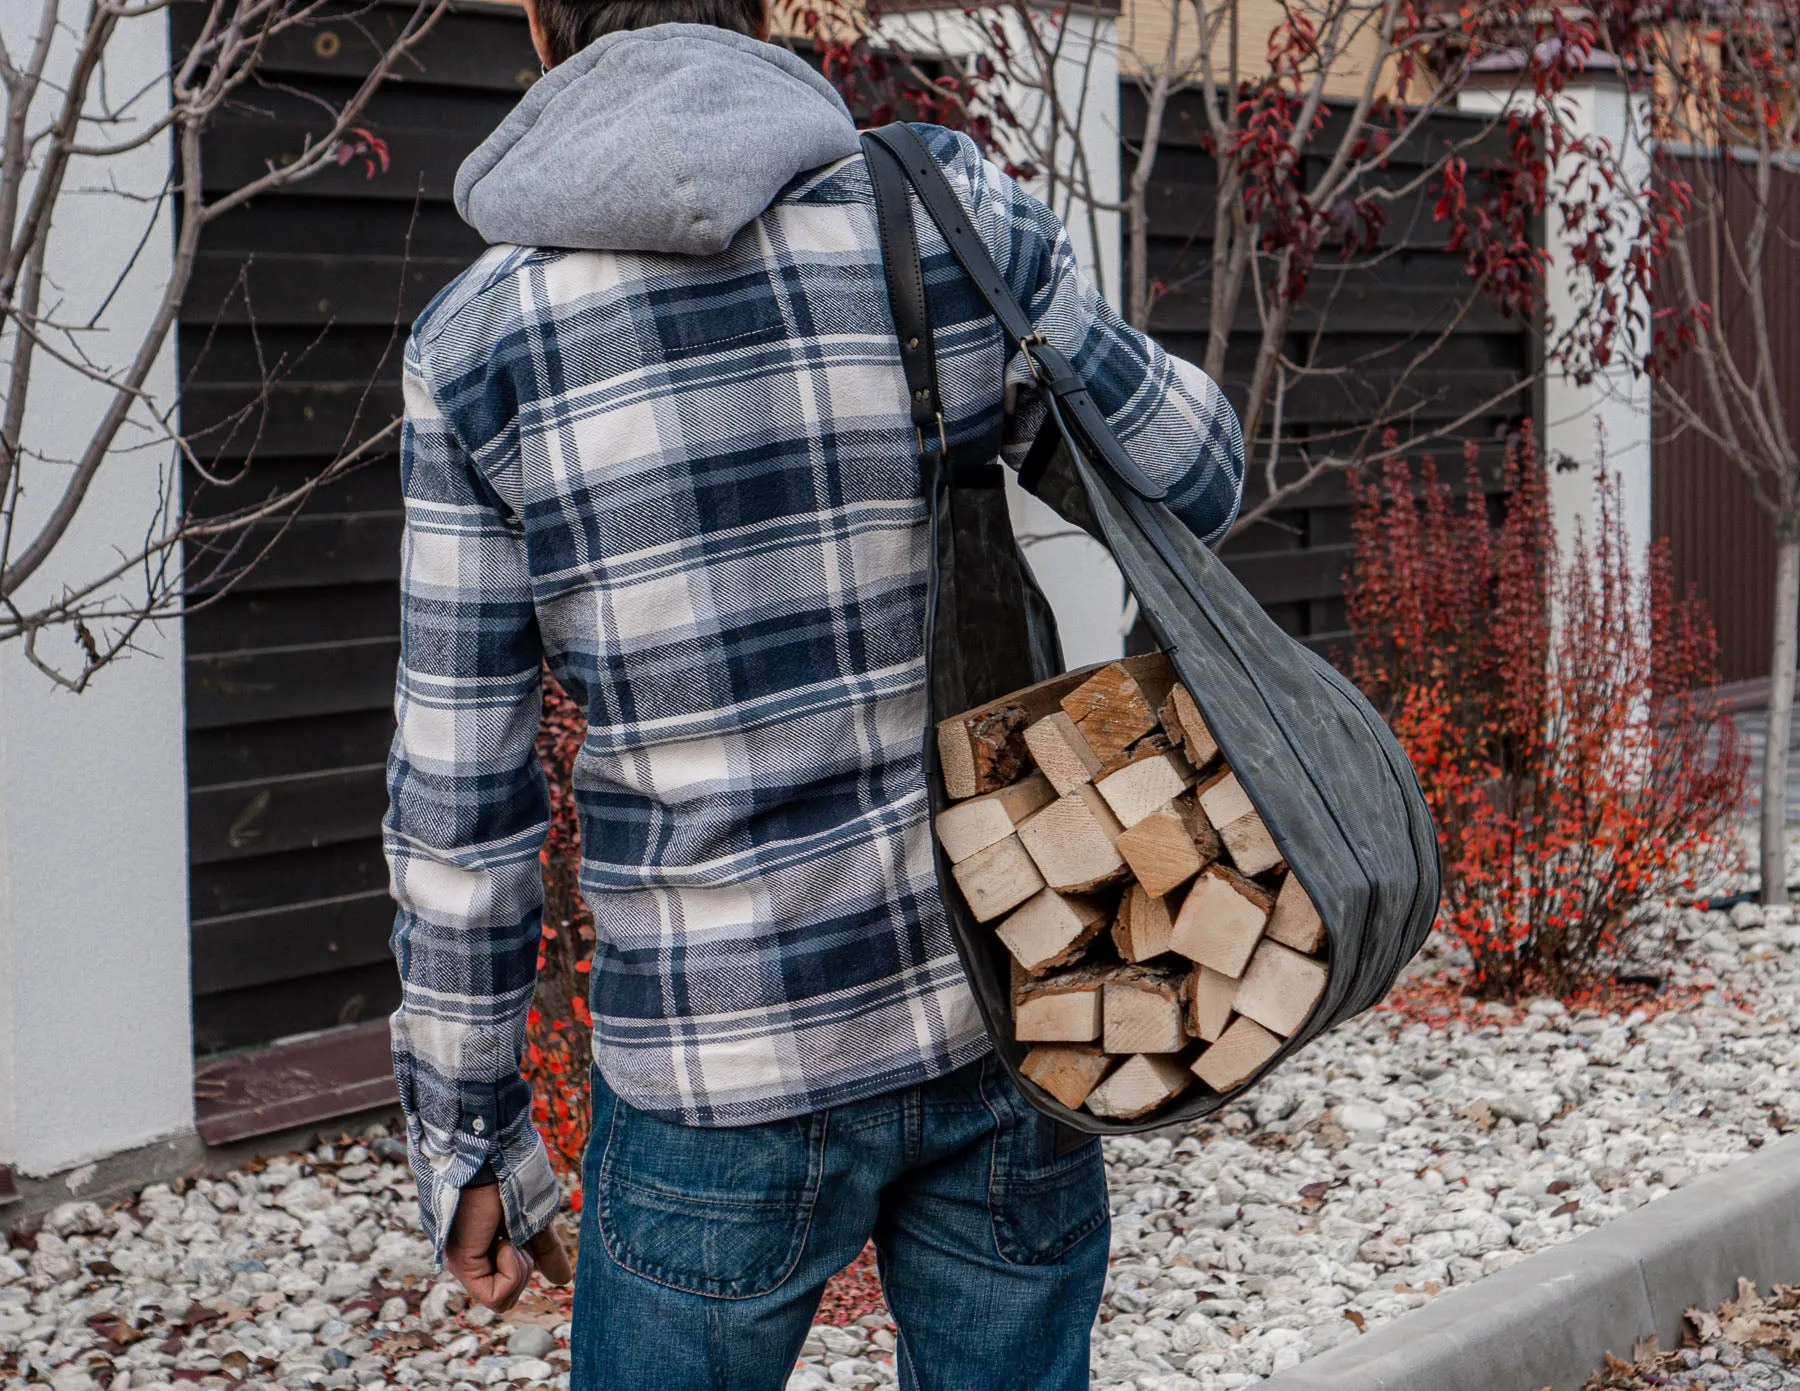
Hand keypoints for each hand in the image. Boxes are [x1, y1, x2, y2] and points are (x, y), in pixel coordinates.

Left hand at [444, 1183, 572, 1311]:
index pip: (510, 1282)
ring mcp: (464, 1262)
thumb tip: (562, 1280)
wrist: (496, 1154)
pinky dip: (512, 1271)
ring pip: (503, 1300)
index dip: (526, 1264)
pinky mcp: (462, 1264)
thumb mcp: (535, 1220)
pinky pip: (495, 1296)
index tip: (522, 1235)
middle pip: (509, 1293)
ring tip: (509, 1236)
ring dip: (519, 1268)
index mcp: (485, 1247)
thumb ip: (545, 1250)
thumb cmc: (513, 1177)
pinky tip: (505, 1242)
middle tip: (515, 1235)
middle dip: (524, 1267)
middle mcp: (471, 1258)